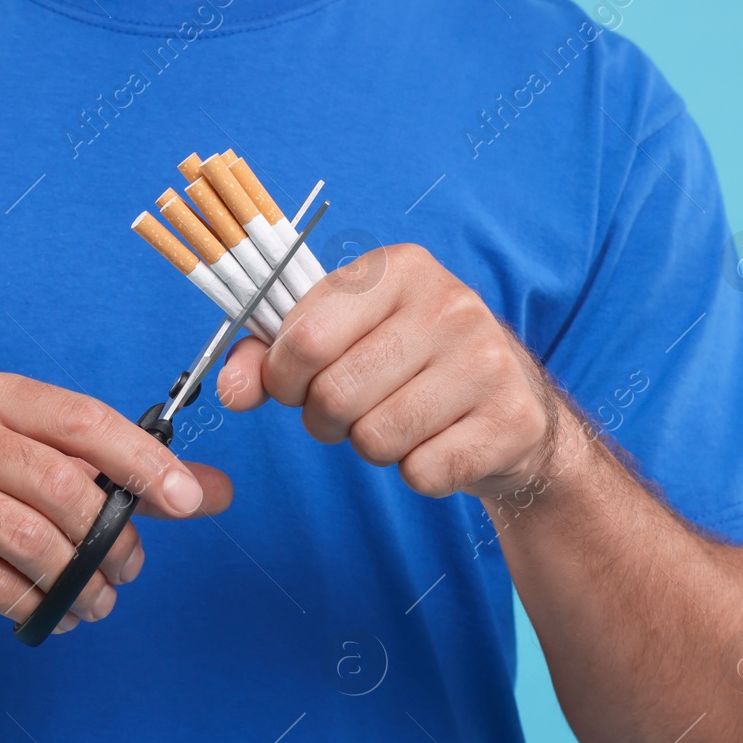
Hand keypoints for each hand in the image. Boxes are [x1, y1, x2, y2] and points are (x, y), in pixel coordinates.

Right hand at [0, 370, 231, 636]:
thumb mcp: (40, 477)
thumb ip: (124, 480)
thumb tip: (214, 492)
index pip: (82, 418)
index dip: (142, 461)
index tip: (188, 502)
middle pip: (59, 482)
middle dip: (110, 537)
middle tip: (129, 572)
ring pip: (28, 536)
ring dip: (79, 581)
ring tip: (97, 603)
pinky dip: (37, 607)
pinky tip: (54, 615)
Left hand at [217, 243, 559, 498]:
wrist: (511, 405)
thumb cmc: (406, 365)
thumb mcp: (341, 337)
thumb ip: (270, 356)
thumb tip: (230, 388)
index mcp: (400, 268)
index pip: (305, 337)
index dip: (282, 378)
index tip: (295, 385)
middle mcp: (451, 304)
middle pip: (335, 396)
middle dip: (325, 420)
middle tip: (349, 412)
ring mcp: (488, 361)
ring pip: (376, 440)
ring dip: (371, 447)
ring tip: (398, 423)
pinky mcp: (511, 421)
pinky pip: (422, 473)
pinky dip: (416, 473)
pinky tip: (438, 443)